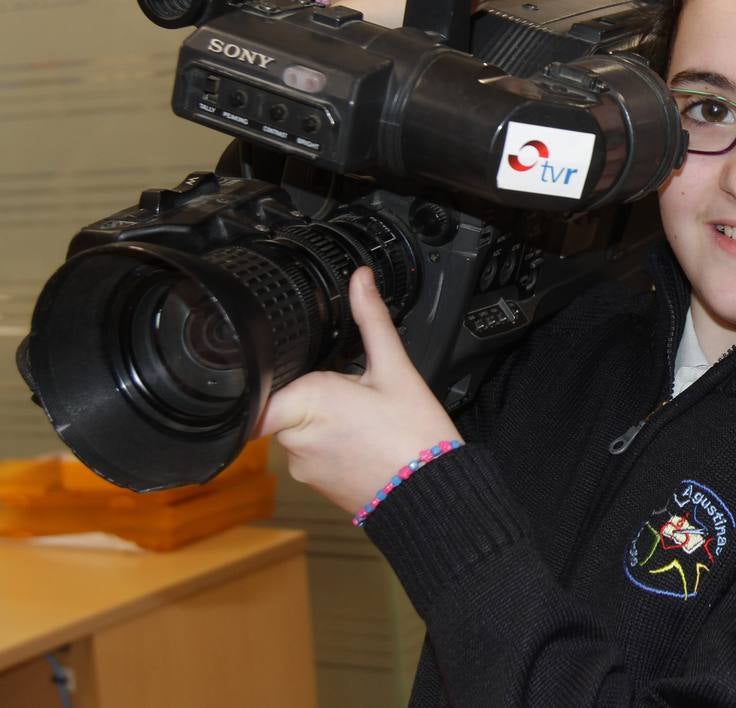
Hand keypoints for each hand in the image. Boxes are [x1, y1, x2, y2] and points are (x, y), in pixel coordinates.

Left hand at [256, 266, 460, 514]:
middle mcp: (294, 438)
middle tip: (355, 391)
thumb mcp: (397, 369)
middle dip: (314, 391)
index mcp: (308, 401)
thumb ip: (371, 320)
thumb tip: (360, 280)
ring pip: (298, 426)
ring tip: (366, 419)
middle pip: (286, 399)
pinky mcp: (314, 485)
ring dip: (322, 418)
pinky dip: (332, 443)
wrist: (432, 497)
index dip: (274, 370)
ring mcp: (302, 466)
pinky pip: (311, 452)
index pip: (261, 384)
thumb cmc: (416, 438)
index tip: (300, 367)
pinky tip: (365, 440)